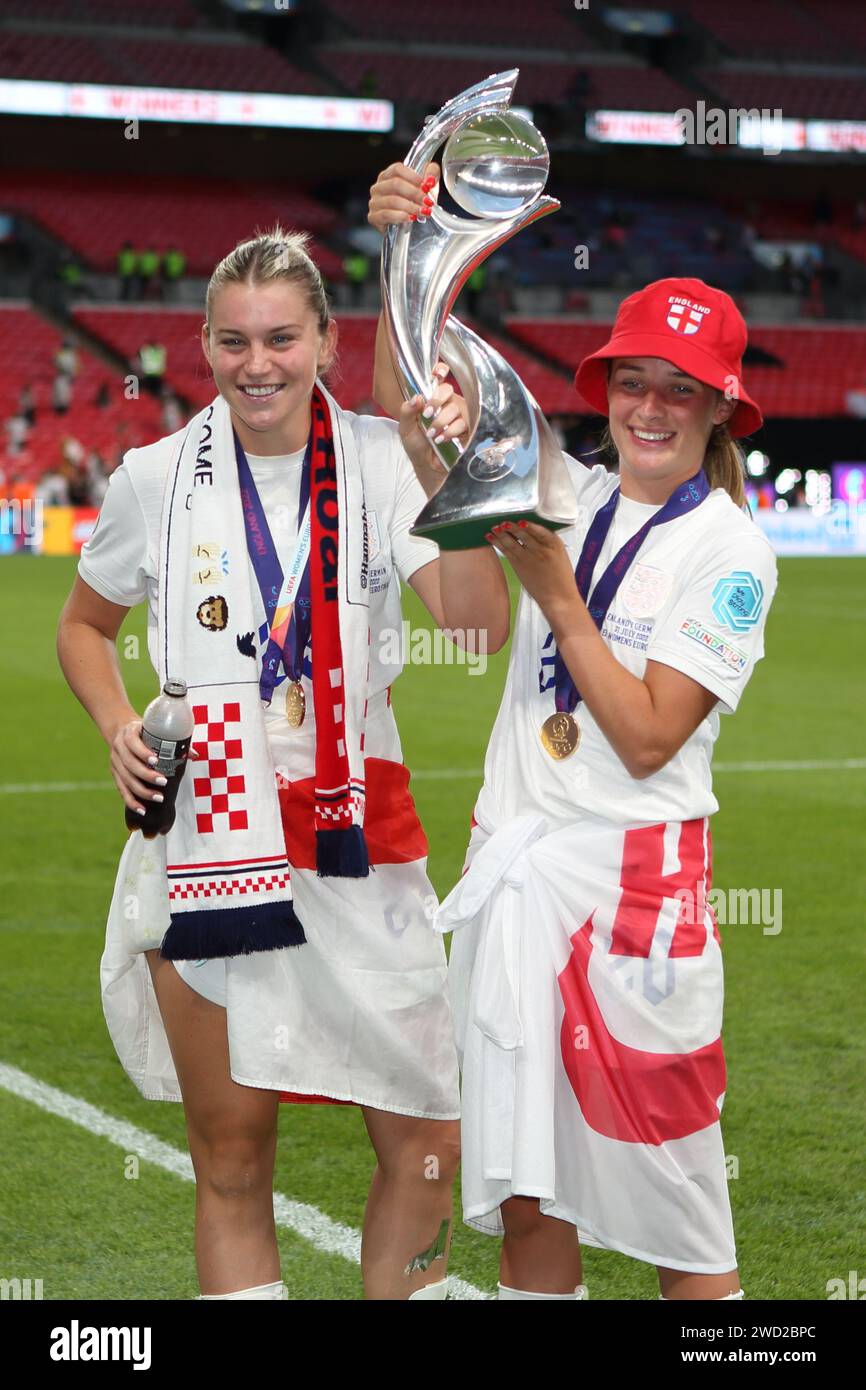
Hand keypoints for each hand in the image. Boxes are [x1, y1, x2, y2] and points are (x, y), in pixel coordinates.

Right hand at [109, 717, 198, 817]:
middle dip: (146, 775)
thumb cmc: (144, 732)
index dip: (143, 753)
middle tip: (163, 781)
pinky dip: (131, 801)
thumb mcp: (154, 730)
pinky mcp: (115, 774)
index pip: (132, 743)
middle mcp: (119, 748)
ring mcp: (115, 762)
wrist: (122, 731)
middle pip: (129, 764)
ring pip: (126, 779)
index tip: (156, 761)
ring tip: (159, 797)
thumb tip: (194, 754)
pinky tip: (142, 809)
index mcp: (128, 733)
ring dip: (142, 791)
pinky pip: (122, 790)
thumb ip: (174, 740)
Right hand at [368, 161, 439, 233]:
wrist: (408, 228)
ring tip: (423, 212)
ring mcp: (374, 202)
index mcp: (388, 175)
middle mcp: (378, 187)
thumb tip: (431, 179)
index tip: (426, 186)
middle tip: (428, 202)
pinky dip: (400, 216)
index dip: (413, 176)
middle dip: (415, 194)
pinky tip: (411, 218)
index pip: (397, 169)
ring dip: (410, 207)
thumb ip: (431, 175)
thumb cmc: (415, 204)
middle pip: (395, 184)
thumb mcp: (426, 188)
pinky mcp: (373, 217)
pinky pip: (386, 215)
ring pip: (392, 200)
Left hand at [398, 361, 468, 491]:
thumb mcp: (405, 428)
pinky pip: (464, 423)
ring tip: (431, 434)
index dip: (439, 371)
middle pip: (448, 389)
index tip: (437, 373)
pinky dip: (451, 431)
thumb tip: (417, 398)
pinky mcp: (467, 428)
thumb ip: (407, 412)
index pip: (437, 378)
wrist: (427, 465)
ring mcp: (458, 414)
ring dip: (442, 421)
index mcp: (431, 398)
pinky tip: (442, 439)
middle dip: (437, 400)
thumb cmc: (416, 445)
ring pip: (456, 407)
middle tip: (427, 414)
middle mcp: (446, 403)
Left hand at [487, 521, 580, 627]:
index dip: (528, 522)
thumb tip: (530, 529)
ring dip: (501, 532)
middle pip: (523, 532)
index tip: (520, 517)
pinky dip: (497, 543)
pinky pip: (506, 551)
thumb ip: (547, 542)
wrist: (559, 598)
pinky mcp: (519, 566)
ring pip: (512, 541)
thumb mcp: (560, 554)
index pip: (539, 528)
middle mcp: (541, 548)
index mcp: (554, 542)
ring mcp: (529, 557)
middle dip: (511, 525)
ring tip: (494, 526)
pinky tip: (490, 536)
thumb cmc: (561, 576)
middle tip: (502, 519)